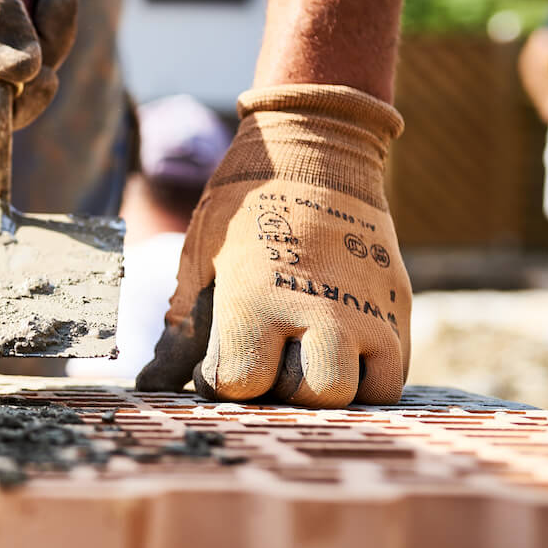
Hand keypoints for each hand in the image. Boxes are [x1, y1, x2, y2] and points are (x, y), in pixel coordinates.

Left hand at [137, 85, 410, 407]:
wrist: (314, 152)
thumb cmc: (242, 211)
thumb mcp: (200, 264)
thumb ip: (182, 333)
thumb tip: (151, 386)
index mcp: (256, 300)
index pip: (240, 384)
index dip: (223, 382)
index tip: (221, 361)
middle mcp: (318, 309)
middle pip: (311, 396)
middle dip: (282, 390)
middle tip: (270, 359)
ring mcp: (366, 309)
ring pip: (357, 392)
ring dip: (330, 388)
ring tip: (307, 359)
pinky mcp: (397, 305)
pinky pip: (392, 375)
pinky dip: (366, 377)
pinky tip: (339, 354)